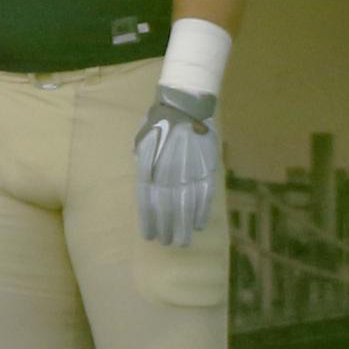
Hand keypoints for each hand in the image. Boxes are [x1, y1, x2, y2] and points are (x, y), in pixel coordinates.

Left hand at [134, 86, 222, 246]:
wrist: (185, 105)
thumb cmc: (158, 122)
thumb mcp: (141, 142)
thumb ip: (142, 164)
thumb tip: (145, 183)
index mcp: (150, 167)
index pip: (147, 201)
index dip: (149, 220)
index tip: (149, 236)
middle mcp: (169, 173)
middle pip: (167, 208)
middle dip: (166, 228)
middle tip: (167, 243)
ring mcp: (189, 172)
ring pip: (186, 206)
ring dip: (183, 226)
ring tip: (181, 242)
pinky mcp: (206, 169)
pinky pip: (204, 195)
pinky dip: (201, 212)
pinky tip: (197, 225)